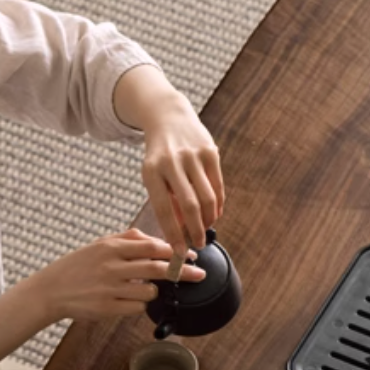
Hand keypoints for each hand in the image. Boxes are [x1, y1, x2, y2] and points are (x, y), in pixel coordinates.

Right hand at [39, 227, 203, 321]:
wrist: (51, 290)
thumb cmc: (79, 266)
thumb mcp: (100, 244)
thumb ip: (128, 239)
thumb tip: (157, 240)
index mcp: (111, 248)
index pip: (152, 246)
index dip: (175, 251)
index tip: (191, 255)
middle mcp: (112, 267)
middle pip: (157, 268)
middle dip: (182, 272)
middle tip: (199, 275)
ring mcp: (110, 289)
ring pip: (150, 291)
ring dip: (154, 291)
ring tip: (143, 288)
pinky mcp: (108, 309)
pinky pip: (137, 308)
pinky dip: (139, 305)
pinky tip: (128, 300)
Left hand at [141, 99, 224, 251]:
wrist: (168, 116)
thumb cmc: (159, 156)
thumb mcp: (153, 176)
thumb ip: (166, 202)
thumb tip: (182, 233)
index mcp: (151, 171)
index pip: (164, 210)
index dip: (173, 234)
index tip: (178, 252)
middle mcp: (172, 162)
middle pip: (189, 206)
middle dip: (195, 231)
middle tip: (197, 244)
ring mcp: (192, 156)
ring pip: (207, 198)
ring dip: (209, 220)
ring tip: (205, 229)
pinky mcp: (210, 151)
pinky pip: (217, 186)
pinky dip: (218, 205)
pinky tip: (214, 214)